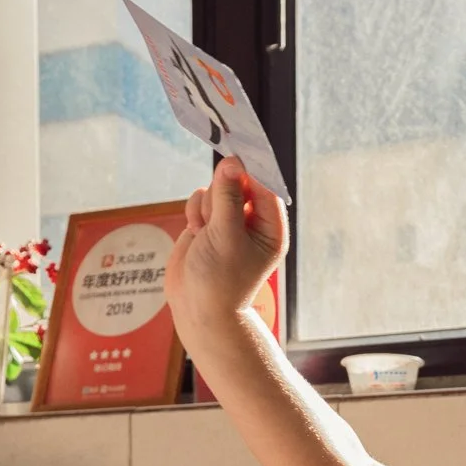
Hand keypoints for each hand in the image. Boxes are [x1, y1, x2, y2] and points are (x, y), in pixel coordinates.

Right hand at [164, 160, 288, 364]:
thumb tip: (232, 162)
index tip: (235, 155)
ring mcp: (230, 221)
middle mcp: (254, 222)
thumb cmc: (219, 281)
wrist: (197, 309)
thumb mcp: (226, 236)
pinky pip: (201, 198)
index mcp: (271, 229)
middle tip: (215, 218)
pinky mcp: (209, 223)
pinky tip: (195, 233)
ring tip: (205, 232)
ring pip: (216, 188)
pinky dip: (194, 211)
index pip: (266, 187)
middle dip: (221, 195)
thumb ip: (228, 197)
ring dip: (206, 206)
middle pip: (238, 182)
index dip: (251, 170)